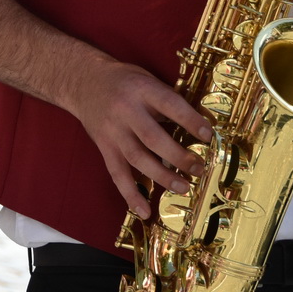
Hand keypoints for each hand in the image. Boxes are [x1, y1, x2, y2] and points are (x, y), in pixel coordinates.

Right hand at [60, 56, 211, 219]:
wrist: (84, 81)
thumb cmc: (123, 80)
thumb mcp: (146, 79)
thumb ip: (166, 100)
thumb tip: (197, 125)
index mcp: (141, 89)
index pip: (169, 105)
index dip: (190, 120)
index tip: (208, 135)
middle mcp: (126, 111)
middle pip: (153, 138)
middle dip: (178, 156)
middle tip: (199, 168)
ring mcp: (113, 132)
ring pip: (138, 158)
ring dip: (162, 176)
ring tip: (184, 187)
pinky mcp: (104, 148)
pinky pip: (117, 174)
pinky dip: (131, 195)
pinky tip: (144, 212)